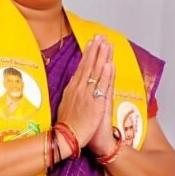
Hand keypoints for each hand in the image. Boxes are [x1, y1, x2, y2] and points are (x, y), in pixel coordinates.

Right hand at [56, 36, 113, 151]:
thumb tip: (71, 85)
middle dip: (95, 50)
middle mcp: (78, 88)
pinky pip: (101, 87)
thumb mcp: (65, 106)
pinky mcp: (95, 103)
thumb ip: (70, 94)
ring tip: (106, 44)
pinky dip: (105, 75)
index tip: (91, 43)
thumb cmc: (67, 126)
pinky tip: (109, 64)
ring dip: (101, 57)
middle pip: (88, 65)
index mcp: (72, 89)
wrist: (67, 138)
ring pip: (95, 72)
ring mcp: (87, 95)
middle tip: (100, 36)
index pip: (81, 67)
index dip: (87, 54)